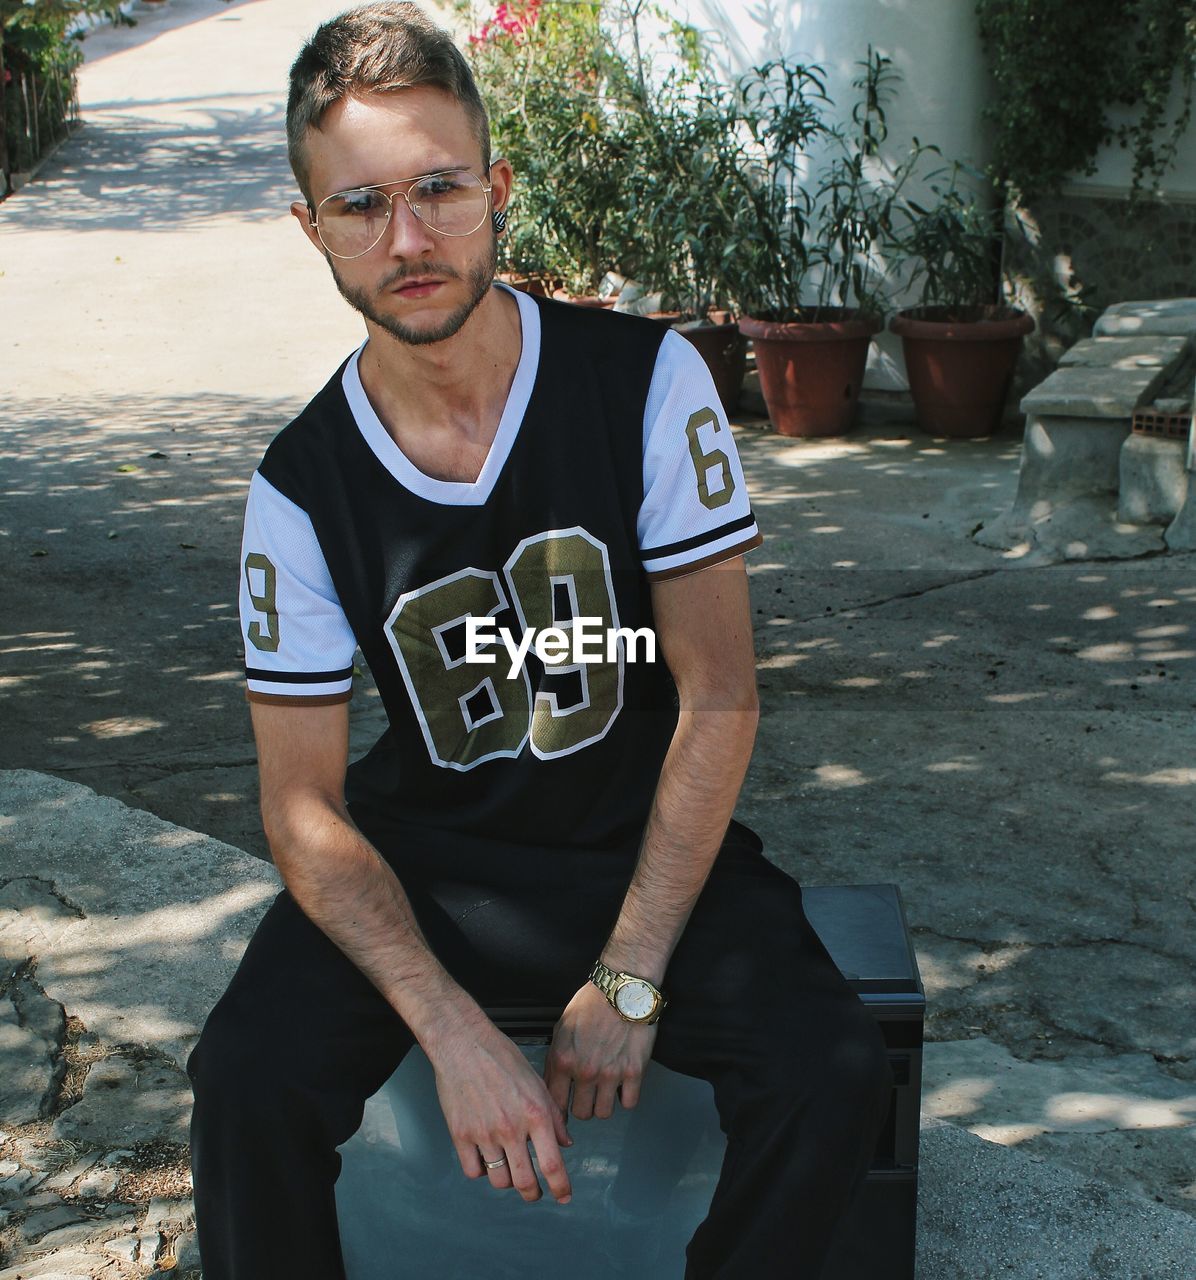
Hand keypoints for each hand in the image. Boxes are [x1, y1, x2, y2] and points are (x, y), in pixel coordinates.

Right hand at [430, 1013, 573, 1204]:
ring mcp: (484, 1133)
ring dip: (507, 1181)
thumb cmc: (501, 1056)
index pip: (552, 1164)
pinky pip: (473, 1171)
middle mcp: (511, 1128)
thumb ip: (553, 1115)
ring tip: (508, 1169)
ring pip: (498, 1180)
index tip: (564, 1196)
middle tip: (534, 1192)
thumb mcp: (536, 1081)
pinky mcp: (461, 1134)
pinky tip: (485, 1159)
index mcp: (535, 1114)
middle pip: (525, 1181)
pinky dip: (481, 1171)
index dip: (560, 1187)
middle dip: (533, 1193)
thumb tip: (565, 1143)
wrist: (463, 1043)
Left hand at [543, 981, 657, 1120]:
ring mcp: (611, 1073)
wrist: (623, 989)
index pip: (556, 1103)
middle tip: (588, 1096)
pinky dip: (626, 1098)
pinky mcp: (634, 1072)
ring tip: (606, 1090)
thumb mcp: (562, 1028)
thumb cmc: (593, 1003)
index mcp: (564, 1060)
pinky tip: (623, 1086)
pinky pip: (629, 1103)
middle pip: (582, 1113)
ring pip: (604, 1113)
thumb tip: (552, 1084)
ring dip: (604, 1104)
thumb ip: (555, 1059)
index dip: (559, 1111)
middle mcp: (585, 1071)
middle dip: (584, 1106)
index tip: (565, 1111)